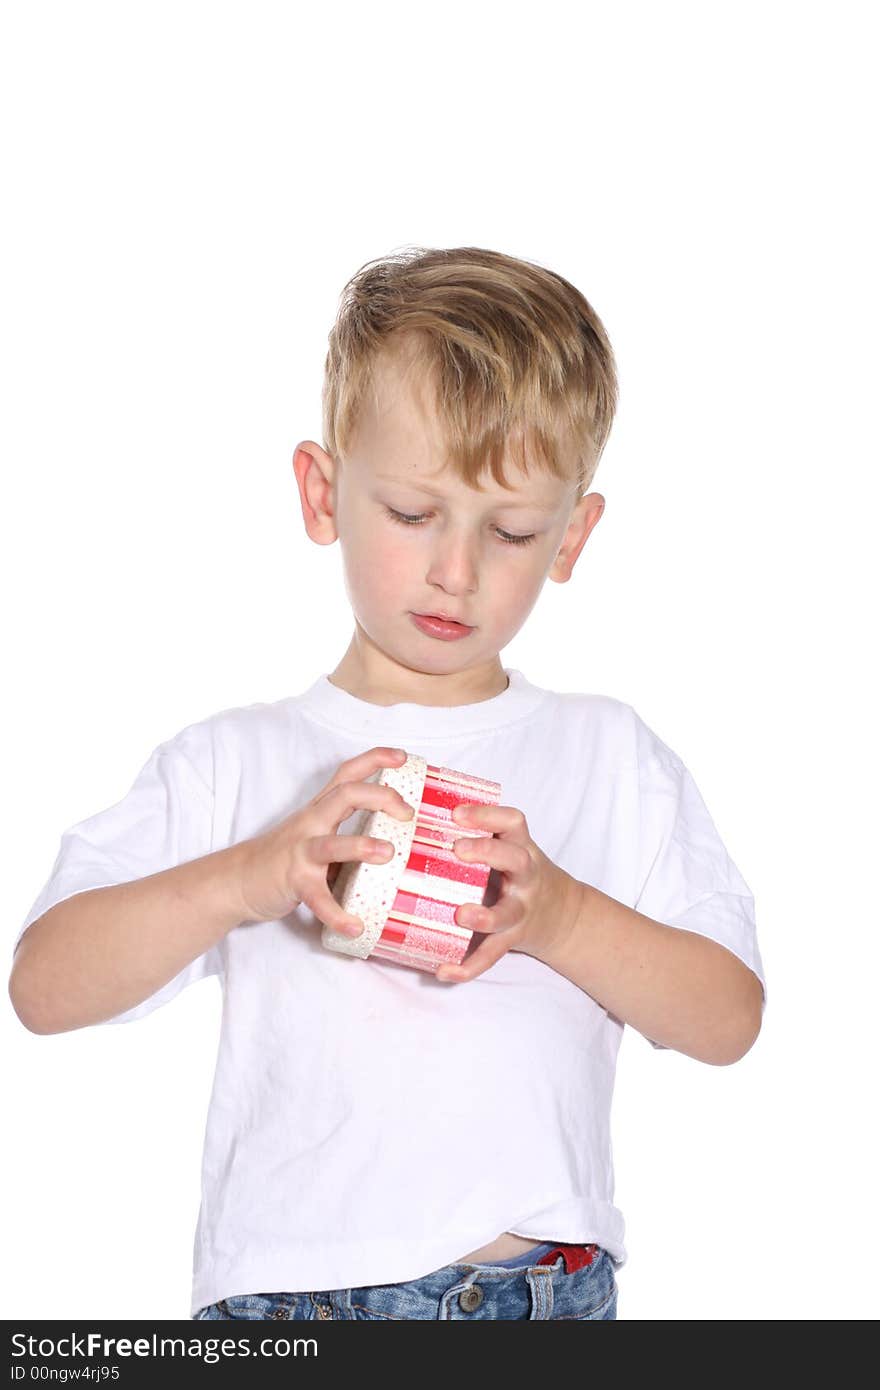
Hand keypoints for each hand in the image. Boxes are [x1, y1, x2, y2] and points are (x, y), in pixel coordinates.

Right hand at [235, 746, 414, 931]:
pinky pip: (317, 899)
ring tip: (388, 853)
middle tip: (408, 814)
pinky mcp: (293, 882)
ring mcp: (300, 852)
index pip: (347, 774)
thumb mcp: (316, 835)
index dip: (375, 760)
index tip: (403, 757)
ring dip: (361, 846)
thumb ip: (347, 834)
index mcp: (320, 810)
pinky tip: (354, 926)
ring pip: (330, 843)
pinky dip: (337, 914)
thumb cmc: (284, 858)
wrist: (237, 880)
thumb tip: (395, 844)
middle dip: (380, 796)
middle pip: (345, 795)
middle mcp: (311, 824)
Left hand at [437, 802, 577, 982]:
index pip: (513, 823)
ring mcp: (521, 910)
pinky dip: (468, 966)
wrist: (562, 914)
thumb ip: (479, 837)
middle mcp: (526, 878)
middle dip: (488, 853)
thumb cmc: (519, 874)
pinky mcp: (512, 939)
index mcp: (522, 848)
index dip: (488, 815)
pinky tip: (443, 970)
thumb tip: (416, 820)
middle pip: (516, 861)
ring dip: (485, 916)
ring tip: (461, 916)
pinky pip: (492, 954)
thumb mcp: (511, 848)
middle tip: (456, 849)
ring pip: (507, 914)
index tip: (456, 813)